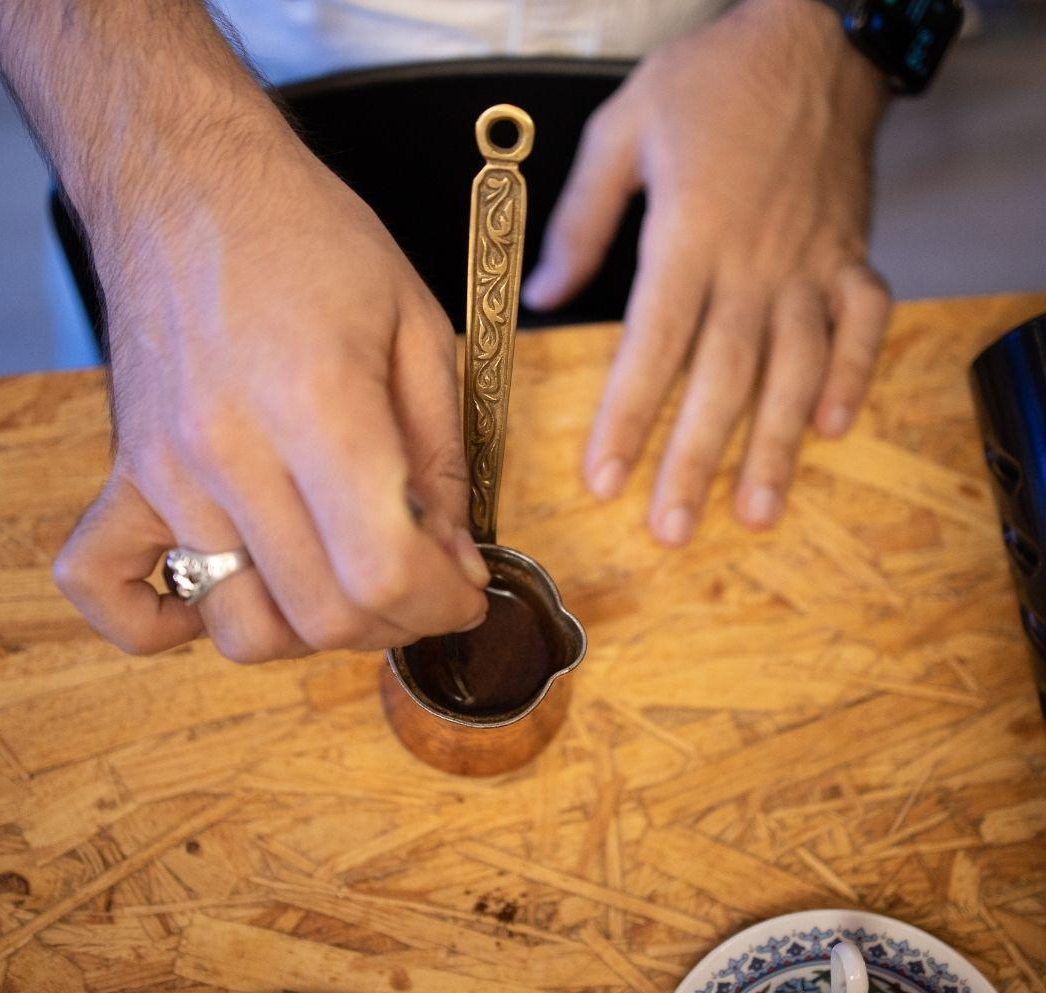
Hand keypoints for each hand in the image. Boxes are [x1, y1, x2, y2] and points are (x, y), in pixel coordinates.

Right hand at [55, 133, 488, 659]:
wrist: (190, 184)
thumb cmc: (311, 241)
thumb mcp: (419, 331)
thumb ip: (444, 460)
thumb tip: (454, 558)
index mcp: (319, 404)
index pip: (383, 570)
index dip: (444, 603)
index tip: (466, 591)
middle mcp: (230, 450)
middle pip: (322, 615)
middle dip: (399, 623)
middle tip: (426, 586)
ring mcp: (166, 472)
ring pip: (241, 627)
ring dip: (312, 632)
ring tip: (345, 583)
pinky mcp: (126, 475)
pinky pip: (110, 591)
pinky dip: (166, 623)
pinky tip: (226, 588)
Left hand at [523, 0, 891, 543]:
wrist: (813, 38)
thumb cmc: (713, 81)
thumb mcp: (624, 131)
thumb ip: (582, 221)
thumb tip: (544, 295)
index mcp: (690, 234)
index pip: (652, 344)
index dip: (627, 416)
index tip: (604, 479)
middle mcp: (753, 263)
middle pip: (722, 376)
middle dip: (694, 459)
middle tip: (671, 529)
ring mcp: (812, 265)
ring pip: (794, 368)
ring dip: (775, 445)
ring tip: (754, 512)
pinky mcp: (853, 258)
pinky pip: (862, 326)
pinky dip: (853, 376)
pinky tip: (833, 430)